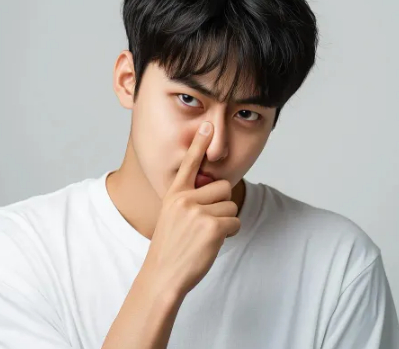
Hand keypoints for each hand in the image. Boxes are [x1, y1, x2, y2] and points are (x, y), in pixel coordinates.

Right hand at [141, 121, 240, 296]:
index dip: (199, 143)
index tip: (208, 124)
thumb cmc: (170, 246)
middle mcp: (184, 199)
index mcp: (174, 194)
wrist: (163, 274)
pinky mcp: (212, 227)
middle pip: (222, 187)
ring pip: (231, 205)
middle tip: (205, 223)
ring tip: (205, 235)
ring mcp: (198, 212)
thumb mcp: (172, 215)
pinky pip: (235, 222)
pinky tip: (212, 242)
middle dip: (221, 204)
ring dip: (225, 221)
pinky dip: (229, 233)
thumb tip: (217, 189)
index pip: (189, 163)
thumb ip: (189, 199)